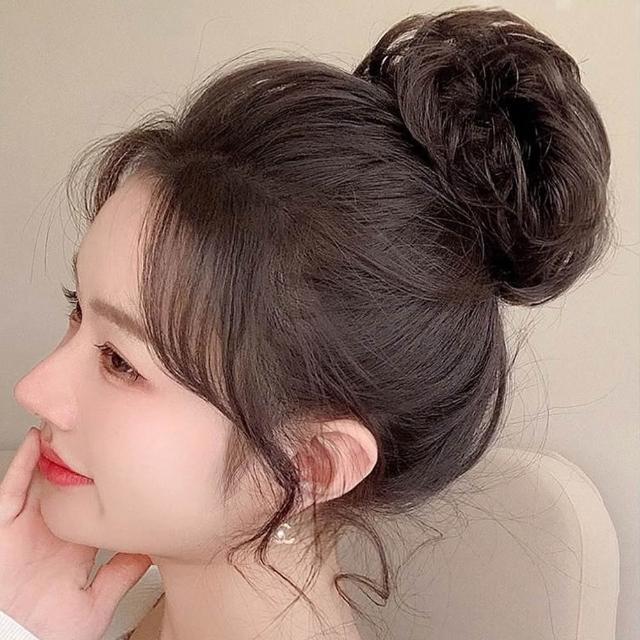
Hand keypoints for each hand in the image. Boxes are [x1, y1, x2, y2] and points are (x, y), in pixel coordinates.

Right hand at [0, 427, 152, 639]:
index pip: (93, 497)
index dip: (108, 476)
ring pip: (40, 477)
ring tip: (69, 420)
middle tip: (103, 424)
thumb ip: (123, 574)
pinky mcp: (5, 524)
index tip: (132, 454)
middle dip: (80, 454)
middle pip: (67, 480)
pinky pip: (11, 489)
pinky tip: (35, 442)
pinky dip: (21, 464)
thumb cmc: (48, 628)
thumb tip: (153, 552)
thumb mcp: (99, 599)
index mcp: (75, 538)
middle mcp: (52, 525)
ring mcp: (28, 522)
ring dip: (51, 450)